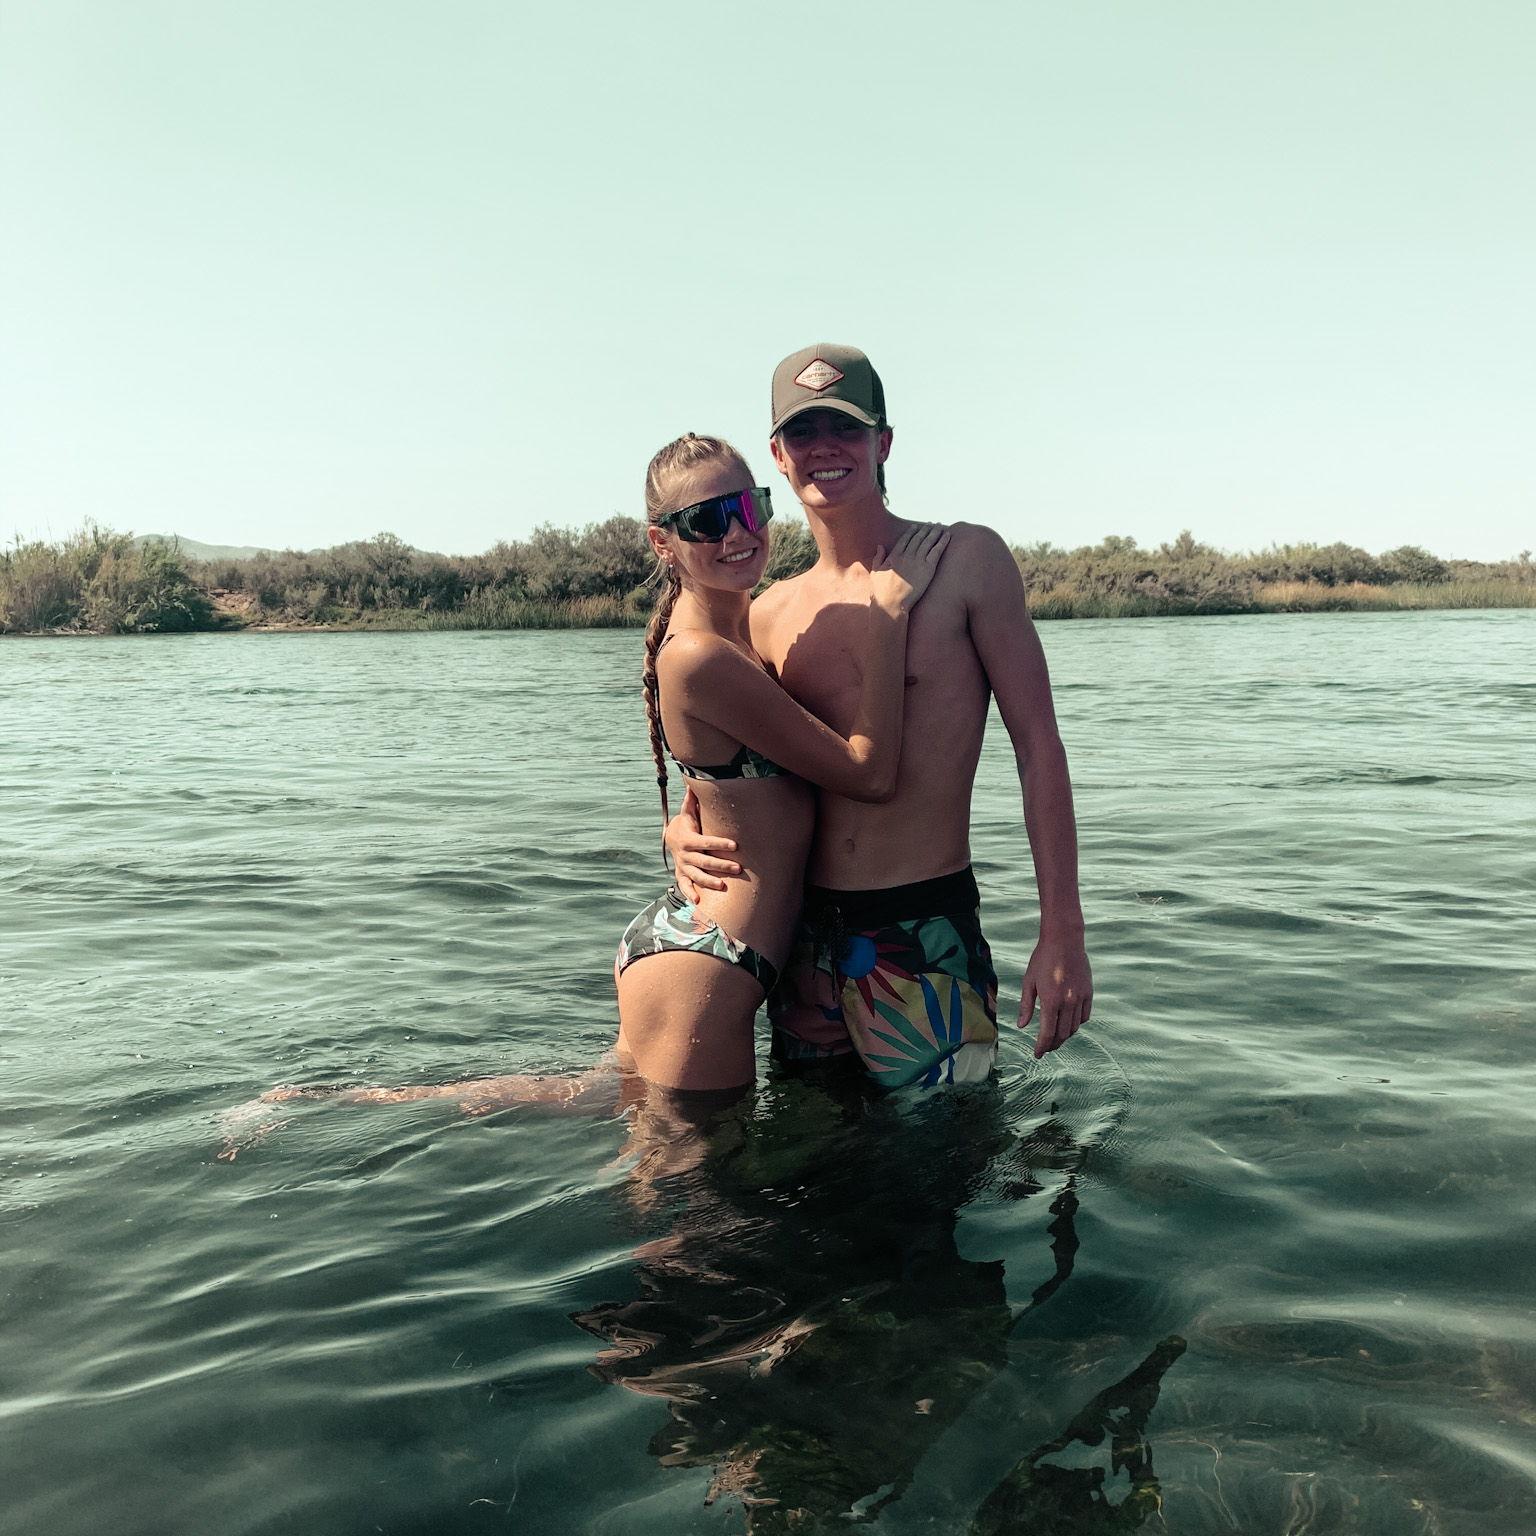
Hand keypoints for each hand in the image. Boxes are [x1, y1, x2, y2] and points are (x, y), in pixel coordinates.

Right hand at [663, 785, 740, 900]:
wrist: (671, 837)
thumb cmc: (687, 823)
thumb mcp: (688, 812)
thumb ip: (693, 800)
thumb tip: (695, 781)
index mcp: (689, 839)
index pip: (707, 842)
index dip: (720, 843)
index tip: (735, 845)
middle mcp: (686, 854)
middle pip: (704, 861)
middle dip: (721, 865)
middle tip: (738, 868)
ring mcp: (683, 866)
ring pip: (696, 876)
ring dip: (709, 881)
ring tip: (723, 886)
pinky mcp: (682, 875)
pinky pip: (685, 885)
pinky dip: (689, 893)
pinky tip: (698, 901)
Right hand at [869, 523, 950, 614]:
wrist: (891, 604)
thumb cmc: (881, 592)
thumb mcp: (875, 573)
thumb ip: (878, 558)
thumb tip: (880, 546)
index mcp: (894, 556)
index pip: (905, 539)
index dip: (911, 532)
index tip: (916, 526)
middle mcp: (907, 555)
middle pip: (918, 538)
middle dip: (925, 530)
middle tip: (932, 524)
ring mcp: (918, 561)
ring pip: (928, 542)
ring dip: (935, 532)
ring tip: (940, 526)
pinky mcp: (928, 568)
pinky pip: (937, 551)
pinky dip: (942, 542)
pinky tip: (947, 535)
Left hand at [1019, 931, 1092, 1058]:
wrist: (1064, 940)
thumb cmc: (1042, 959)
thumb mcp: (1029, 981)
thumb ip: (1026, 1006)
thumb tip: (1022, 1026)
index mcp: (1051, 1000)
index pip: (1048, 1033)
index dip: (1042, 1047)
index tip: (1037, 1054)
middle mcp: (1068, 1002)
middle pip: (1062, 1034)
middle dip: (1053, 1045)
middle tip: (1045, 1049)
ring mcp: (1080, 998)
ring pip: (1074, 1027)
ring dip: (1064, 1036)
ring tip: (1055, 1038)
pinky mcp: (1089, 992)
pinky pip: (1084, 1016)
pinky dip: (1076, 1024)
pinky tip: (1068, 1024)